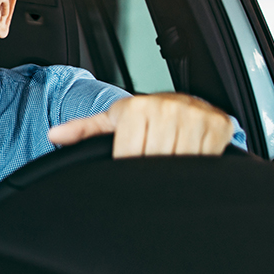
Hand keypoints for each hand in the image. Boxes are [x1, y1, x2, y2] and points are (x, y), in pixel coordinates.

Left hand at [47, 93, 232, 157]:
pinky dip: (197, 166)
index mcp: (136, 108)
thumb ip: (83, 130)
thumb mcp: (112, 120)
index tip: (129, 165)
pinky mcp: (219, 126)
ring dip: (174, 170)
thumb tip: (55, 135)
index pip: (128, 155)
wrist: (182, 102)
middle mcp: (167, 108)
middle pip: (154, 161)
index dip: (127, 166)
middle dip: (150, 169)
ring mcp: (195, 116)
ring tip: (167, 163)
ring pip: (180, 162)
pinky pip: (206, 158)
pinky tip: (187, 161)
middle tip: (149, 165)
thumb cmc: (142, 116)